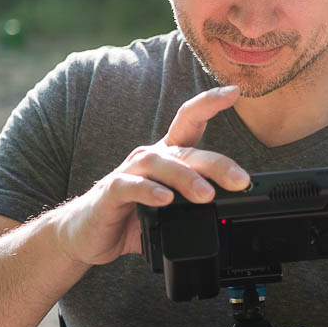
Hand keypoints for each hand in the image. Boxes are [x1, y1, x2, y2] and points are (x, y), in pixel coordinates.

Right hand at [52, 84, 247, 266]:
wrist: (86, 234)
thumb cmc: (131, 217)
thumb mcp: (172, 211)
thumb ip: (197, 209)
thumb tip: (232, 217)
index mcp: (167, 157)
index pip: (190, 120)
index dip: (209, 102)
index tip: (234, 92)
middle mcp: (149, 158)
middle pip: (185, 150)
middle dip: (216, 163)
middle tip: (241, 180)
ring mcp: (128, 172)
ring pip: (159, 164)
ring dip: (185, 177)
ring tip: (206, 195)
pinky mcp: (110, 192)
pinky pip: (130, 185)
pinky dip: (149, 190)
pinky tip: (165, 199)